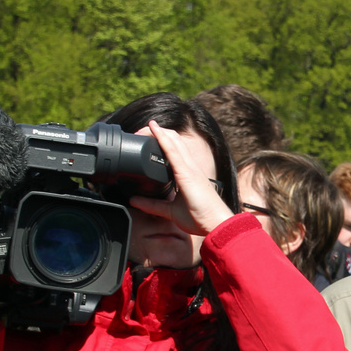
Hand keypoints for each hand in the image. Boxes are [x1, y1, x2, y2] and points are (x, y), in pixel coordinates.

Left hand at [128, 121, 231, 236]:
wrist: (215, 224)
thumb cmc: (200, 217)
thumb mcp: (170, 211)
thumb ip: (152, 205)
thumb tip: (135, 201)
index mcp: (187, 174)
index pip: (174, 150)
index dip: (161, 140)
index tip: (146, 139)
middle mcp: (189, 167)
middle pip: (174, 141)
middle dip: (157, 133)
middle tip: (141, 132)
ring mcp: (189, 168)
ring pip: (174, 141)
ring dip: (158, 132)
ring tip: (145, 126)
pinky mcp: (187, 173)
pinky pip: (173, 151)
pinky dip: (163, 139)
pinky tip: (155, 130)